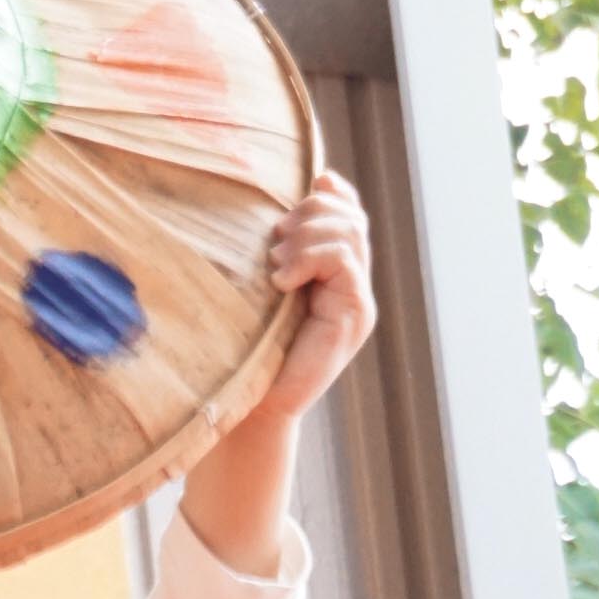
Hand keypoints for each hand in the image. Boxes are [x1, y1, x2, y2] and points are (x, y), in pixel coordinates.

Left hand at [177, 173, 373, 579]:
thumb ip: (273, 251)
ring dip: (306, 236)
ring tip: (274, 266)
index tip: (305, 188)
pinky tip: (281, 282)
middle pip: (351, 218)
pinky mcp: (353, 317)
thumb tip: (265, 216)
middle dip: (310, 214)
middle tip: (274, 241)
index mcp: (332, 275)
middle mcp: (351, 286)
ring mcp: (356, 302)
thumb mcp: (256, 289)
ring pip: (350, 234)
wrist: (249, 410)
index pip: (349, 214)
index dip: (331, 194)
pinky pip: (344, 263)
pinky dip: (310, 259)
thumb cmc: (242, 351)